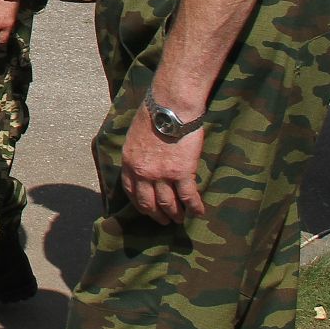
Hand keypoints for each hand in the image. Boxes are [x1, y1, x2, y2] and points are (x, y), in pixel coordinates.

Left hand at [121, 109, 205, 224]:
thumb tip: (144, 160)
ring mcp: (162, 175)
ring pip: (168, 203)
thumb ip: (138, 152)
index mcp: (129, 162)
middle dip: (156, 215)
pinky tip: (199, 213)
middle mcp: (143, 173)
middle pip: (148, 202)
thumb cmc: (154, 113)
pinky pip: (188, 197)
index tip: (146, 210)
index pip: (131, 191)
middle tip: (164, 221)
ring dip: (175, 214)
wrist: (170, 107)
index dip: (139, 204)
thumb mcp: (135, 135)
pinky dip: (194, 207)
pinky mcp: (182, 173)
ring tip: (181, 220)